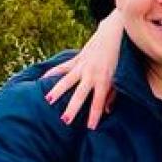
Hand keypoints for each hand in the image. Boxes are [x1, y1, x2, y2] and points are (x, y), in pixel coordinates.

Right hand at [43, 10, 124, 128]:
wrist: (115, 34)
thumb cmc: (119, 59)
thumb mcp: (119, 78)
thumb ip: (112, 95)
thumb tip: (106, 111)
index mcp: (104, 80)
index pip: (98, 102)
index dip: (94, 115)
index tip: (90, 127)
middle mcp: (91, 73)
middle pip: (80, 94)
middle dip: (72, 107)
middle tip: (64, 120)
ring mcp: (82, 65)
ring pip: (66, 79)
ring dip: (57, 90)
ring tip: (48, 100)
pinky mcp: (76, 58)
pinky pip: (62, 67)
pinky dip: (51, 73)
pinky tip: (41, 79)